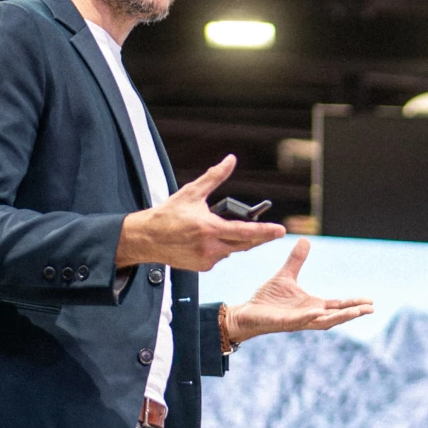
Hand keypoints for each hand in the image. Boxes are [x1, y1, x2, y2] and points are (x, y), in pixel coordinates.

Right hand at [116, 155, 283, 270]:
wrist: (146, 238)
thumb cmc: (167, 214)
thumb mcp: (192, 192)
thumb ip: (214, 176)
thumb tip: (230, 160)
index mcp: (210, 228)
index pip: (245, 232)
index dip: (265, 231)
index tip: (281, 230)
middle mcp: (210, 247)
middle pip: (245, 244)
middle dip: (258, 237)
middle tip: (270, 232)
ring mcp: (206, 259)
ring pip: (232, 250)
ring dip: (234, 241)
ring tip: (222, 230)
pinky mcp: (201, 267)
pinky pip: (220, 257)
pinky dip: (220, 248)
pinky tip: (209, 241)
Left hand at [221, 240, 373, 346]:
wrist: (247, 312)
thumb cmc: (267, 299)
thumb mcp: (286, 275)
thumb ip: (297, 260)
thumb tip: (306, 240)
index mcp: (312, 305)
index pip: (337, 305)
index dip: (352, 303)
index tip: (370, 301)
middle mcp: (308, 315)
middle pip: (336, 315)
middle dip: (353, 312)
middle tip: (370, 309)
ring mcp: (297, 321)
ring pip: (323, 321)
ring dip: (339, 317)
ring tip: (355, 313)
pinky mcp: (283, 323)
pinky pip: (299, 321)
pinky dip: (309, 317)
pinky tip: (318, 313)